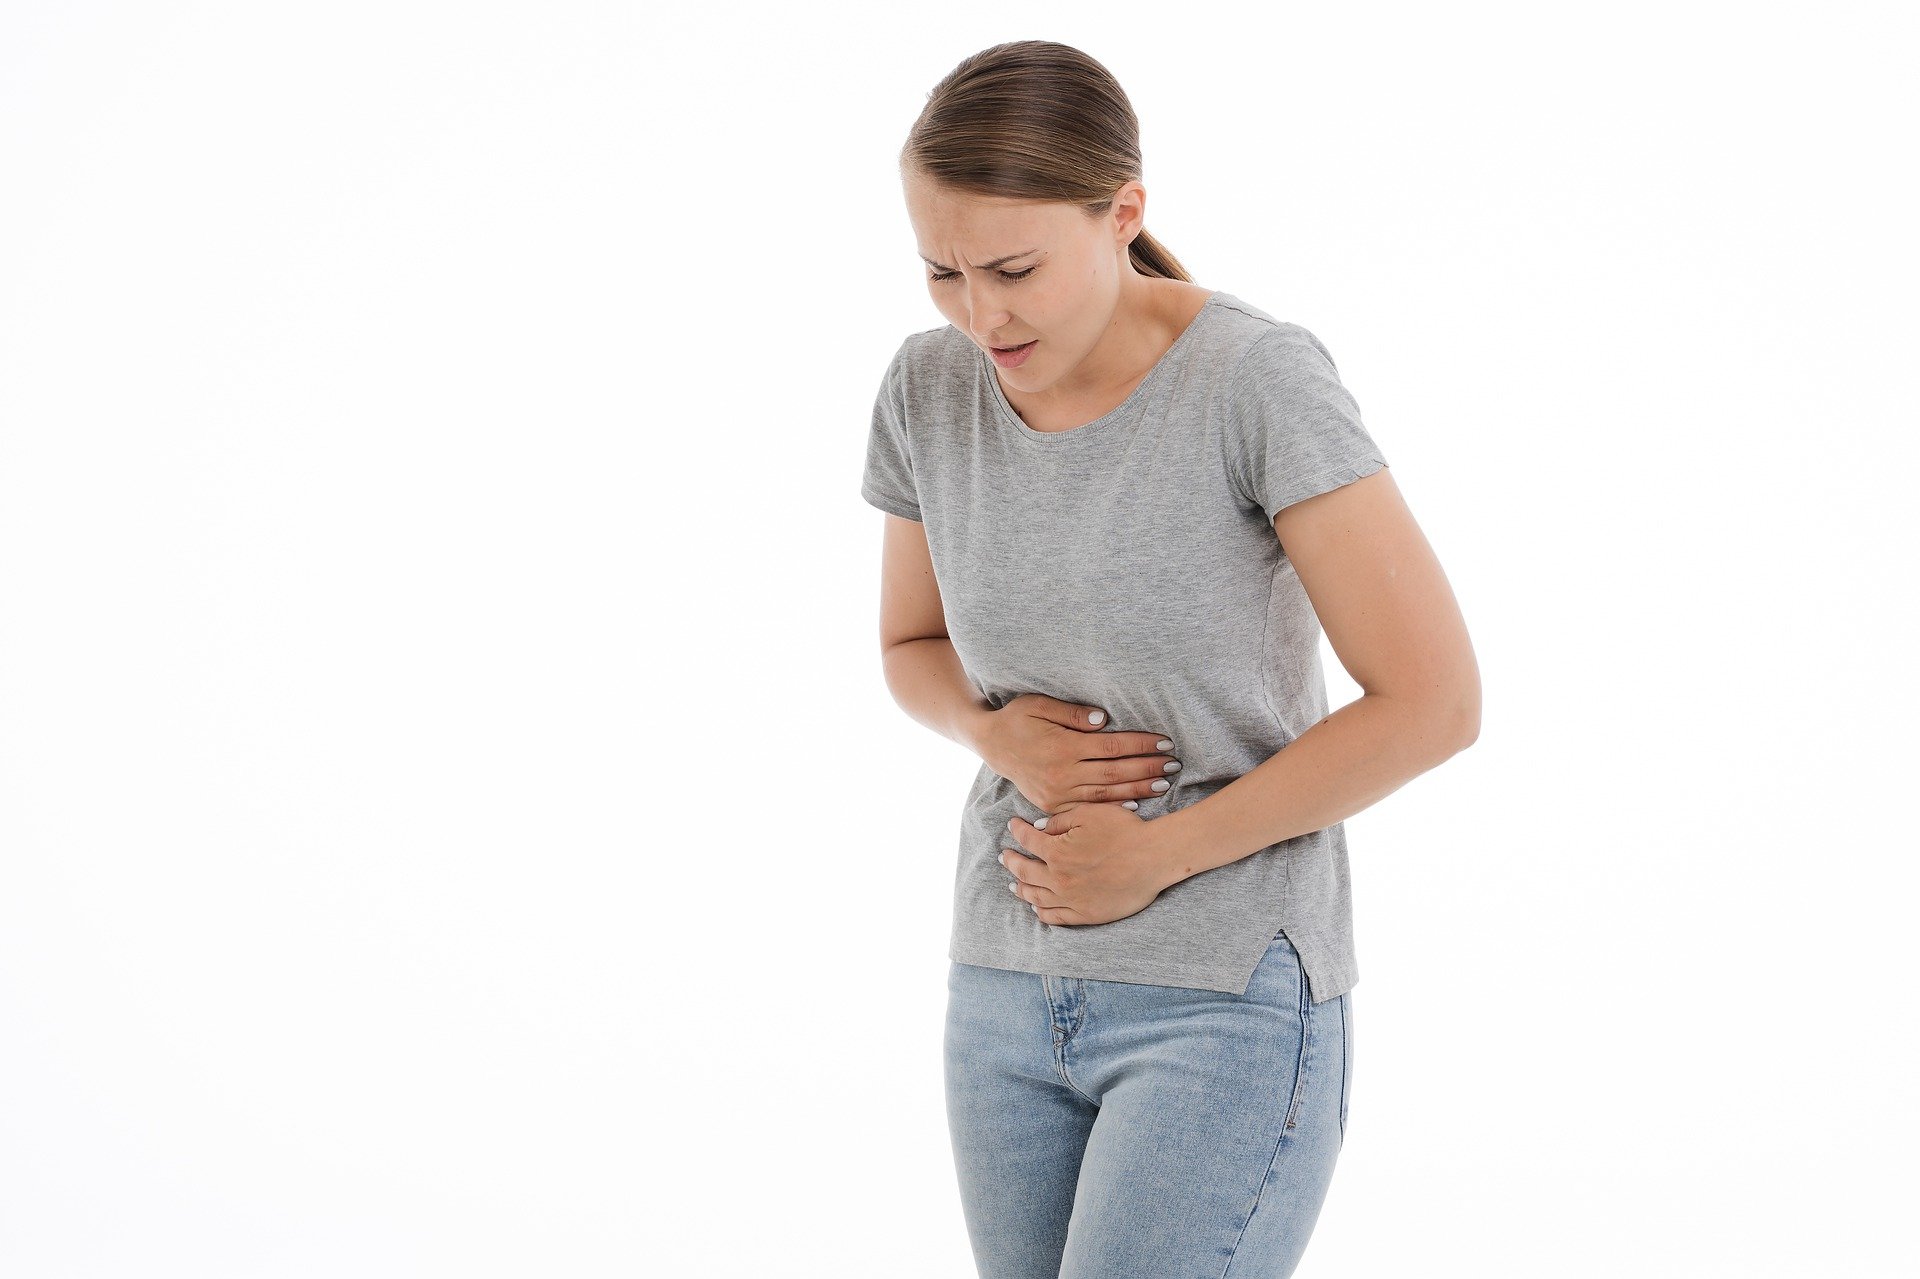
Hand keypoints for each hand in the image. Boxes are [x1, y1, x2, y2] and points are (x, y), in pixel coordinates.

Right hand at [976, 694, 1180, 814]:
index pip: (1112, 746)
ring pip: (1106, 792)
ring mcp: (1058, 793)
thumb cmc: (1017, 718)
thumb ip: (1072, 714)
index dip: (1141, 745)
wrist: (990, 744)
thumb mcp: (1039, 705)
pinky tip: (1134, 805)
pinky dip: (1113, 807)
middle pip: (1115, 772)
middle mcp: (1062, 773)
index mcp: (1063, 747)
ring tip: (1164, 784)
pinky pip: (1088, 808)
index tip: (1165, 742)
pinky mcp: (1053, 804)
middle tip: (1174, 764)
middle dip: (1148, 767)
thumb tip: (1103, 719)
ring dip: (1138, 789)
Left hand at [999, 802, 1173, 926]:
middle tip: (1005, 857)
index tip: (1013, 826)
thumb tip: (1039, 829)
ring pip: (1035, 897)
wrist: (1153, 858)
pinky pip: (1054, 917)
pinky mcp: (1085, 915)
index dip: (1017, 831)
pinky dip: (1040, 911)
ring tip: (1014, 884)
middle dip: (1012, 862)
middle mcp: (1058, 878)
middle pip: (1024, 872)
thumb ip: (1061, 820)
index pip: (1027, 841)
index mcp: (1057, 851)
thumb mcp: (1090, 814)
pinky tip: (1036, 906)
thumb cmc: (1125, 831)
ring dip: (1021, 888)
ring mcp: (1071, 899)